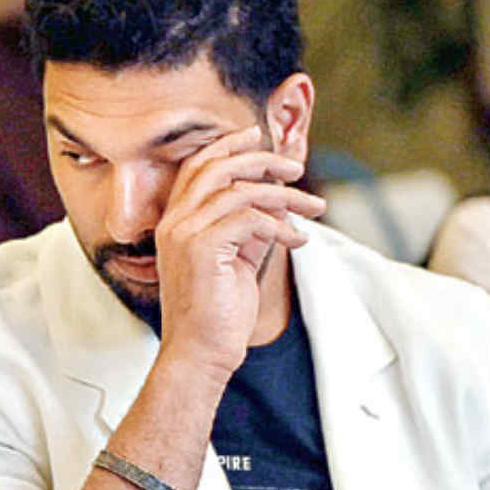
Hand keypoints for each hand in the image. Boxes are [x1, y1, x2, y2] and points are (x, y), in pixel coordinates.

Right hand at [153, 126, 324, 378]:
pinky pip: (250, 219)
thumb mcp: (236, 259)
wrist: (200, 354)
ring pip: (240, 190)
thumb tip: (276, 202)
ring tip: (315, 208)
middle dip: (261, 159)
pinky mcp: (202, 248)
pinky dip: (281, 225)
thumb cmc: (218, 312)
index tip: (258, 136)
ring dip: (286, 195)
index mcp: (175, 220)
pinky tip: (299, 240)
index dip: (228, 146)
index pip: (198, 166)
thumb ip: (248, 227)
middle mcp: (174, 221)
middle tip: (296, 166)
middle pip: (217, 167)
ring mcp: (184, 233)